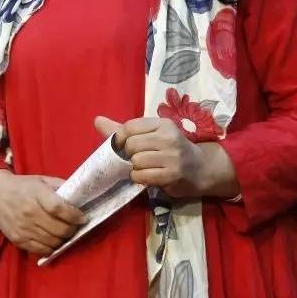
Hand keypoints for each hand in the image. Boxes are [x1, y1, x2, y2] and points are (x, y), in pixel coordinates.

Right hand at [0, 169, 86, 255]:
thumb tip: (78, 196)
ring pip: (52, 242)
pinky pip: (41, 250)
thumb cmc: (22, 186)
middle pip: (59, 229)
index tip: (83, 217)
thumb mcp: (41, 180)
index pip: (59, 209)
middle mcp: (30, 213)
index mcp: (37, 194)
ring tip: (66, 233)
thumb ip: (59, 186)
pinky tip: (54, 240)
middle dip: (72, 229)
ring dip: (63, 239)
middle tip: (76, 226)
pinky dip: (51, 247)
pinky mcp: (18, 240)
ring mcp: (23, 229)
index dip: (74, 215)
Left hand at [94, 115, 238, 199]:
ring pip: (136, 161)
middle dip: (127, 155)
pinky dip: (138, 177)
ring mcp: (172, 156)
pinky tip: (145, 176)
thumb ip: (123, 130)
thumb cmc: (170, 150)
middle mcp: (168, 137)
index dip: (120, 139)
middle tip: (133, 159)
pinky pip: (143, 176)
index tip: (122, 147)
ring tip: (141, 168)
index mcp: (162, 123)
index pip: (129, 127)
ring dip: (133, 168)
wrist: (199, 168)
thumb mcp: (150, 135)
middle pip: (131, 145)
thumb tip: (97, 120)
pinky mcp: (172, 175)